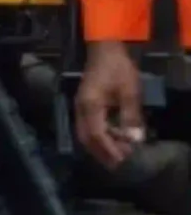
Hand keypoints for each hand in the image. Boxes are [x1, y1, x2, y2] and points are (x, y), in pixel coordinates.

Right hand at [76, 40, 146, 170]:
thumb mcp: (130, 91)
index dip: (108, 150)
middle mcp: (80, 109)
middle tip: (118, 164)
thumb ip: (131, 116)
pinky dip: (98, 137)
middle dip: (101, 153)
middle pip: (86, 138)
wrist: (105, 50)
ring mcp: (80, 107)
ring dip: (99, 147)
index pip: (96, 134)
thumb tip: (134, 140)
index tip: (122, 161)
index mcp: (90, 106)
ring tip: (117, 154)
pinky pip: (87, 127)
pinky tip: (112, 139)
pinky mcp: (84, 105)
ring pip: (85, 134)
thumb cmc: (118, 69)